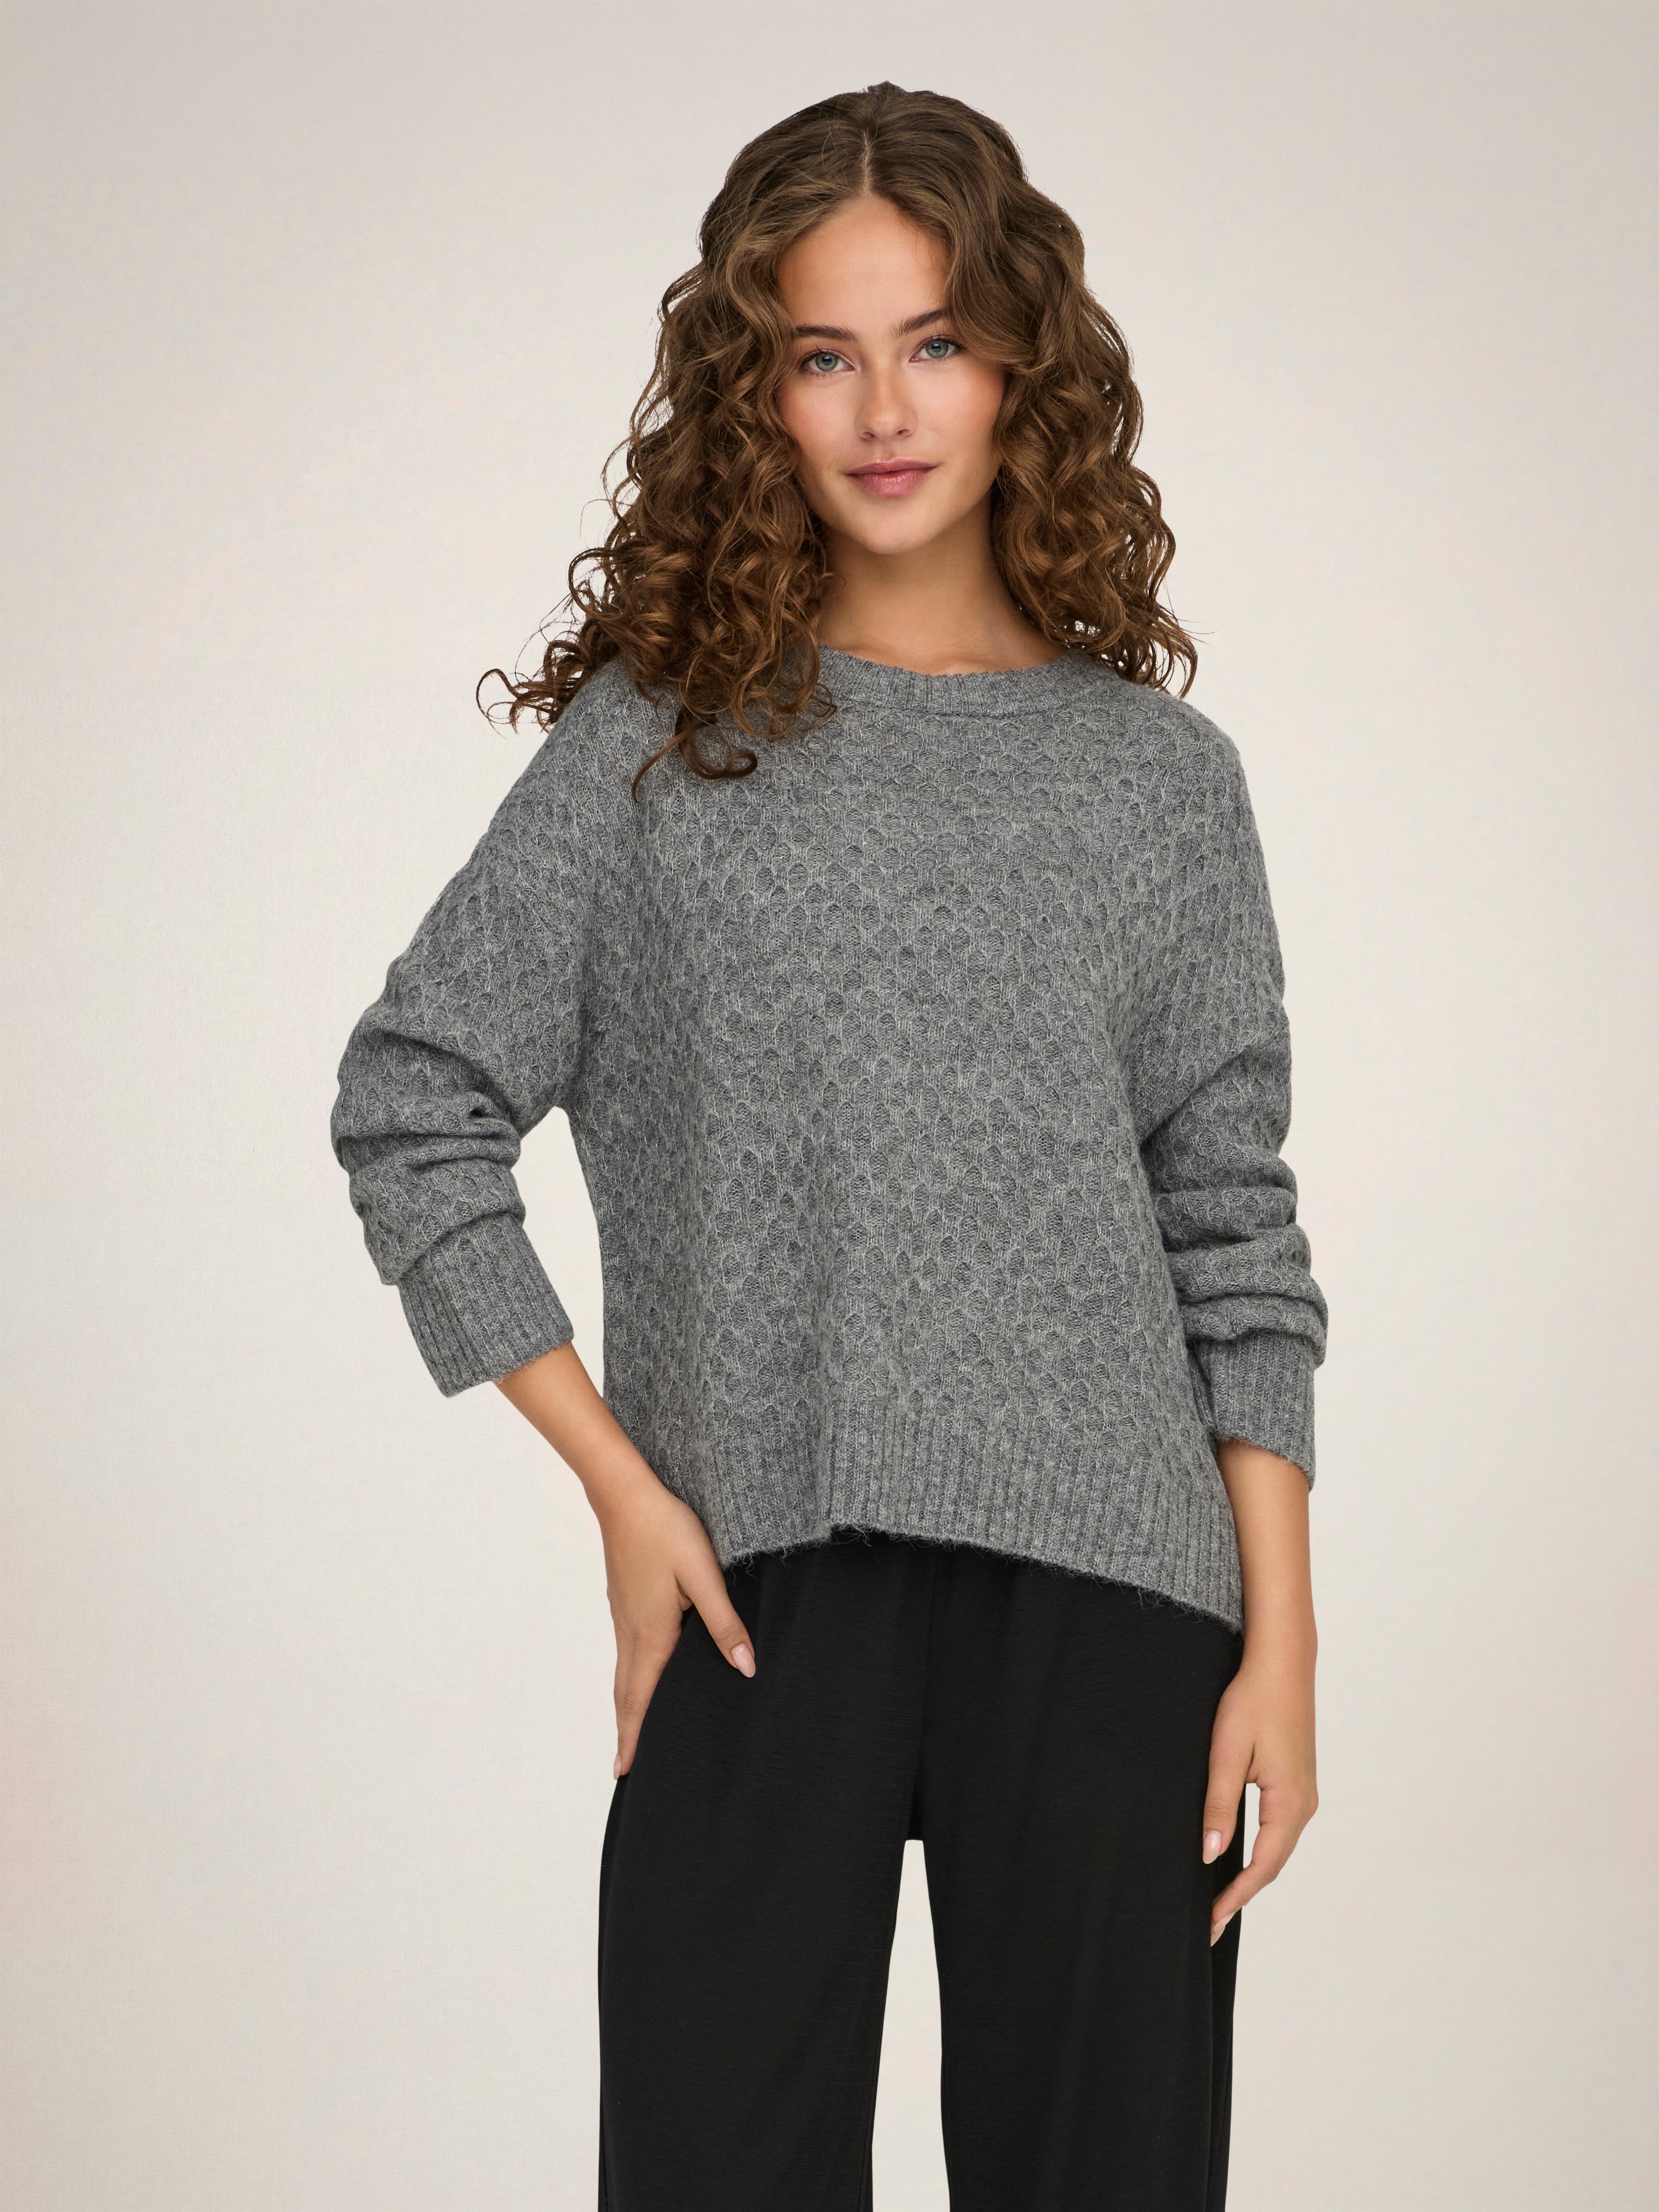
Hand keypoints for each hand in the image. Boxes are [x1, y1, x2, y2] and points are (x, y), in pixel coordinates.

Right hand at [490, 1341, 757, 1777]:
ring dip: (627, 1704)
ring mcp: (623, 1614)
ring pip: (624, 1671)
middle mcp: (631, 1630)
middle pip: (625, 1693)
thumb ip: (725, 1623)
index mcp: (650, 1634)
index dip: (634, 1737)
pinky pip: (627, 1650)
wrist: (625, 1493)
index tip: (624, 1773)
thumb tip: (746, 1669)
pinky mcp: (625, 1598)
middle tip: (624, 1767)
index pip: (639, 1699)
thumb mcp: (703, 1575)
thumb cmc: (665, 1529)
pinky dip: (630, 1676)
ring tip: (634, 1729)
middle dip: (626, 1731)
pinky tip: (643, 1671)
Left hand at [1204, 1436, 1318, 1943]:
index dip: (1234, 1899)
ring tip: (1216, 1895)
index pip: (1261, 1868)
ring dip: (1249, 1872)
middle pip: (1271, 1864)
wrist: (1282, 1660)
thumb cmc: (1253, 1700)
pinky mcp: (1294, 1778)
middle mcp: (1303, 1803)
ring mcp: (1302, 1791)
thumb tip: (1209, 1855)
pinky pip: (1276, 1826)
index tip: (1208, 1925)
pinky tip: (1234, 1853)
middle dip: (1240, 1893)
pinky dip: (1256, 1847)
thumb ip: (1218, 1805)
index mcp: (1289, 1804)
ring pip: (1274, 1846)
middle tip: (1208, 1920)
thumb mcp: (1227, 1752)